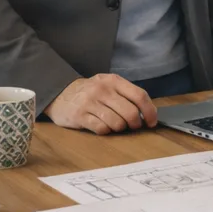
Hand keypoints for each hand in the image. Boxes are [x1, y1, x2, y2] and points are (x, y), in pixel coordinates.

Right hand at [44, 74, 158, 133]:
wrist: (60, 92)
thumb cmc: (91, 92)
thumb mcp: (108, 84)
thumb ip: (125, 94)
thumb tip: (147, 113)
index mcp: (113, 80)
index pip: (139, 95)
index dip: (150, 111)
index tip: (152, 122)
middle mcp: (102, 90)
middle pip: (130, 112)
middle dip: (135, 123)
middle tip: (132, 126)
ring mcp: (90, 102)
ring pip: (117, 123)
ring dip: (119, 128)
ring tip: (114, 125)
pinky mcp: (79, 116)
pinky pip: (102, 129)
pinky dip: (106, 131)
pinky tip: (101, 126)